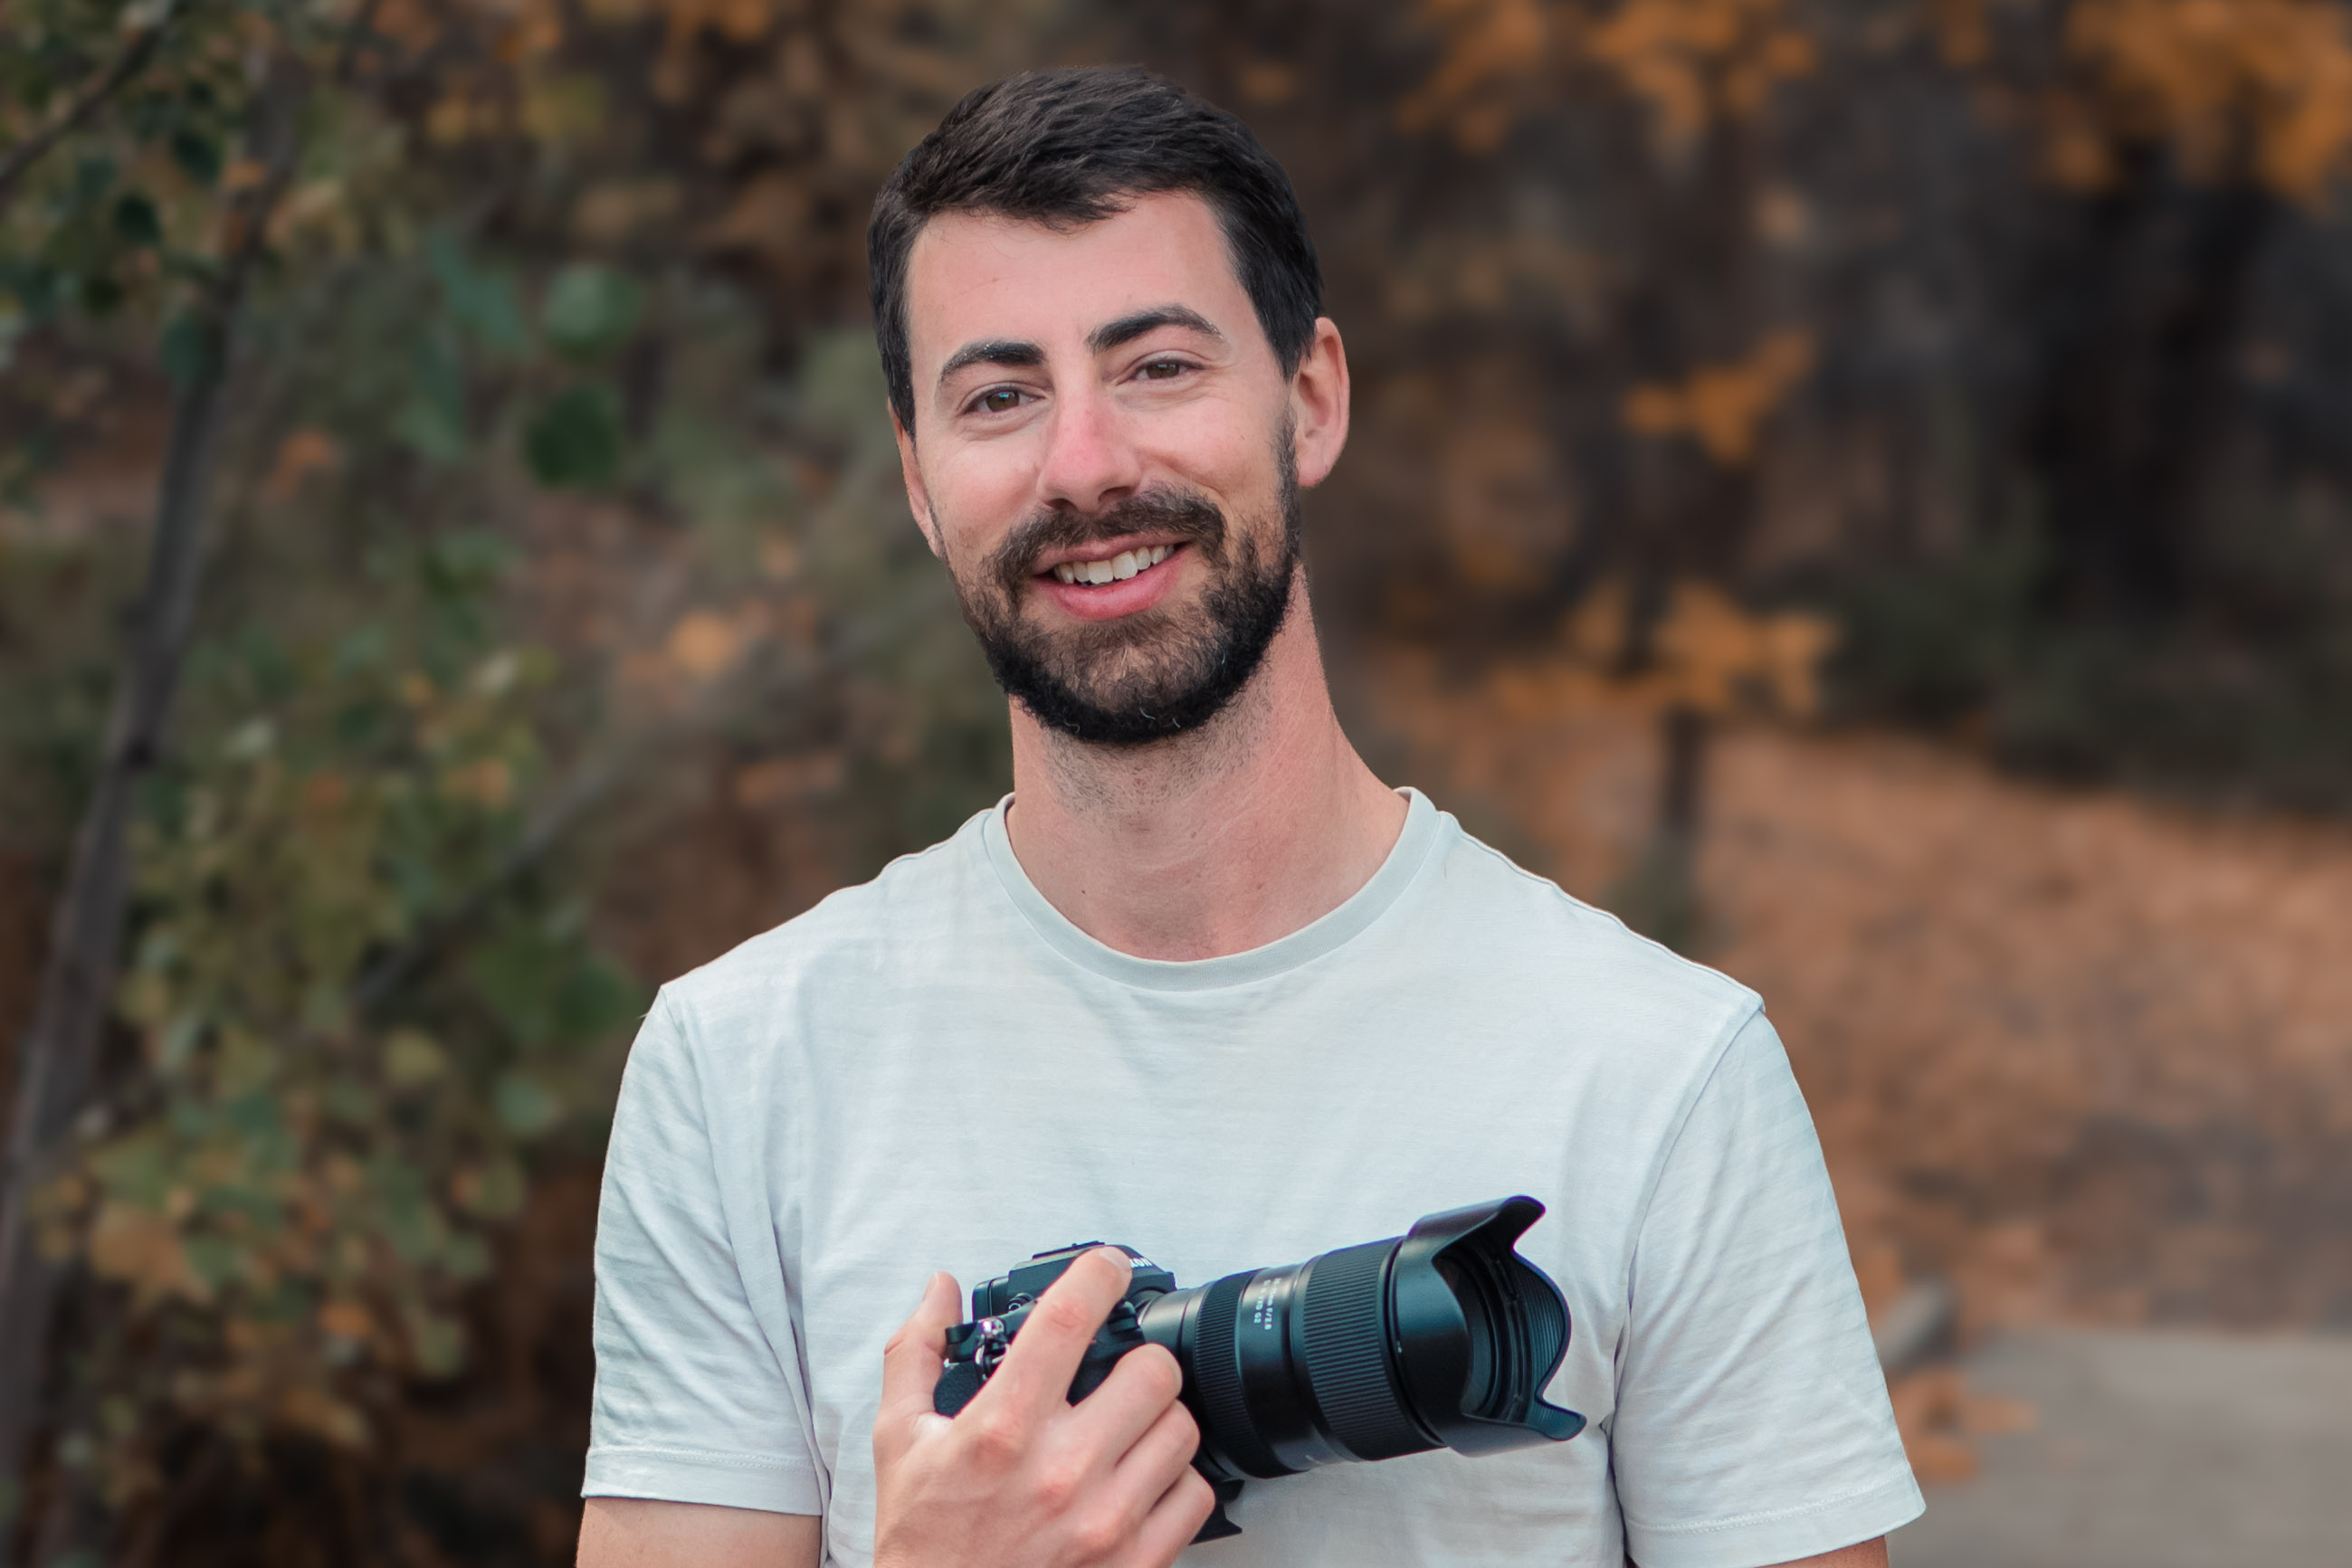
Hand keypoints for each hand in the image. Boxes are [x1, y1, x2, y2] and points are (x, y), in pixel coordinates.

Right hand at [872, 1248, 1216, 1567]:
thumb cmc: (923, 1540)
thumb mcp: (898, 1440)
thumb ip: (916, 1354)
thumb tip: (940, 1290)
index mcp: (1002, 1430)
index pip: (1067, 1320)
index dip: (1098, 1274)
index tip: (1108, 1267)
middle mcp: (1061, 1471)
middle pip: (1151, 1371)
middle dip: (1135, 1359)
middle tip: (1116, 1370)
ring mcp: (1105, 1521)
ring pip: (1181, 1428)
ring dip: (1159, 1418)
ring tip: (1126, 1427)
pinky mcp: (1135, 1562)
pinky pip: (1194, 1495)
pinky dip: (1175, 1480)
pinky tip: (1140, 1479)